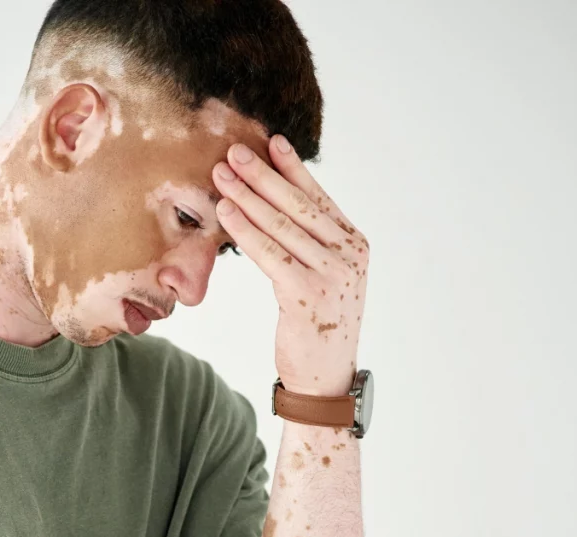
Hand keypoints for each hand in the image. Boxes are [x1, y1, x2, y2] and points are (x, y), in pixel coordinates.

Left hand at [212, 135, 368, 396]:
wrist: (324, 377)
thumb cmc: (316, 323)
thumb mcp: (322, 275)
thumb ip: (309, 241)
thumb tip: (274, 202)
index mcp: (354, 245)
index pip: (318, 197)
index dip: (292, 168)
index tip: (270, 141)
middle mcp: (349, 255)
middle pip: (298, 205)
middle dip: (263, 175)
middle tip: (234, 151)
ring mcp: (332, 274)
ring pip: (281, 226)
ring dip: (247, 196)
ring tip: (221, 174)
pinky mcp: (307, 294)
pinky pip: (270, 253)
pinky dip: (245, 230)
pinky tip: (225, 212)